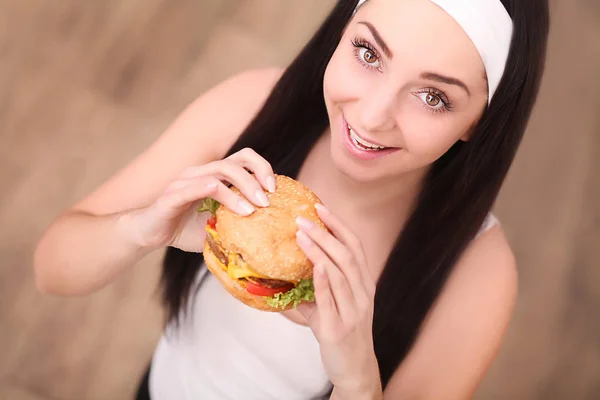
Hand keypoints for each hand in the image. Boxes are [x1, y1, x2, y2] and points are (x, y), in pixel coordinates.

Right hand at [128, 148, 275, 251]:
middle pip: (234, 162)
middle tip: (267, 201)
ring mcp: (185, 181)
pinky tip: (224, 199)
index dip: (262, 168)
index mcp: (213, 175)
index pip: (243, 158)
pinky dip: (209, 189)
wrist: (149, 234)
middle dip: (255, 178)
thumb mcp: (218, 226)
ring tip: (251, 209)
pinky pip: (192, 188)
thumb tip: (268, 234)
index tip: (275, 189)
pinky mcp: (171, 196)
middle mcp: (200, 172)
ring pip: (217, 174)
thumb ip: (238, 224)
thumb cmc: (185, 229)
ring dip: (238, 189)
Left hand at [295, 205, 381, 397]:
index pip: (355, 246)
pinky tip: (314, 265)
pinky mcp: (339, 328)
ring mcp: (353, 311)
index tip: (321, 208)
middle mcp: (363, 294)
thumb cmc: (343, 334)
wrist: (354, 369)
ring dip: (320, 250)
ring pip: (340, 273)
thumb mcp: (335, 306)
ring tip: (301, 234)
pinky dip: (323, 280)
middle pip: (347, 254)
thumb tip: (289, 270)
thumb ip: (316, 287)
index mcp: (364, 284)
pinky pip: (331, 299)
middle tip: (304, 218)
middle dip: (326, 232)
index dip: (339, 226)